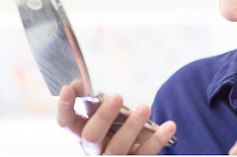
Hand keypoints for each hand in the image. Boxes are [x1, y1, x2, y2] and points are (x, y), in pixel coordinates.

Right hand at [57, 80, 176, 154]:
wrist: (134, 152)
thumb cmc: (117, 129)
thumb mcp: (106, 117)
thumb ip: (99, 105)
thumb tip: (88, 86)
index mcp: (82, 135)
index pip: (66, 123)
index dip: (66, 107)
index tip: (71, 86)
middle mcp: (94, 150)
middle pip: (92, 136)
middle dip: (103, 116)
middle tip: (117, 96)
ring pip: (117, 147)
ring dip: (131, 126)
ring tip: (145, 107)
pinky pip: (145, 154)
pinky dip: (158, 139)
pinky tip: (170, 125)